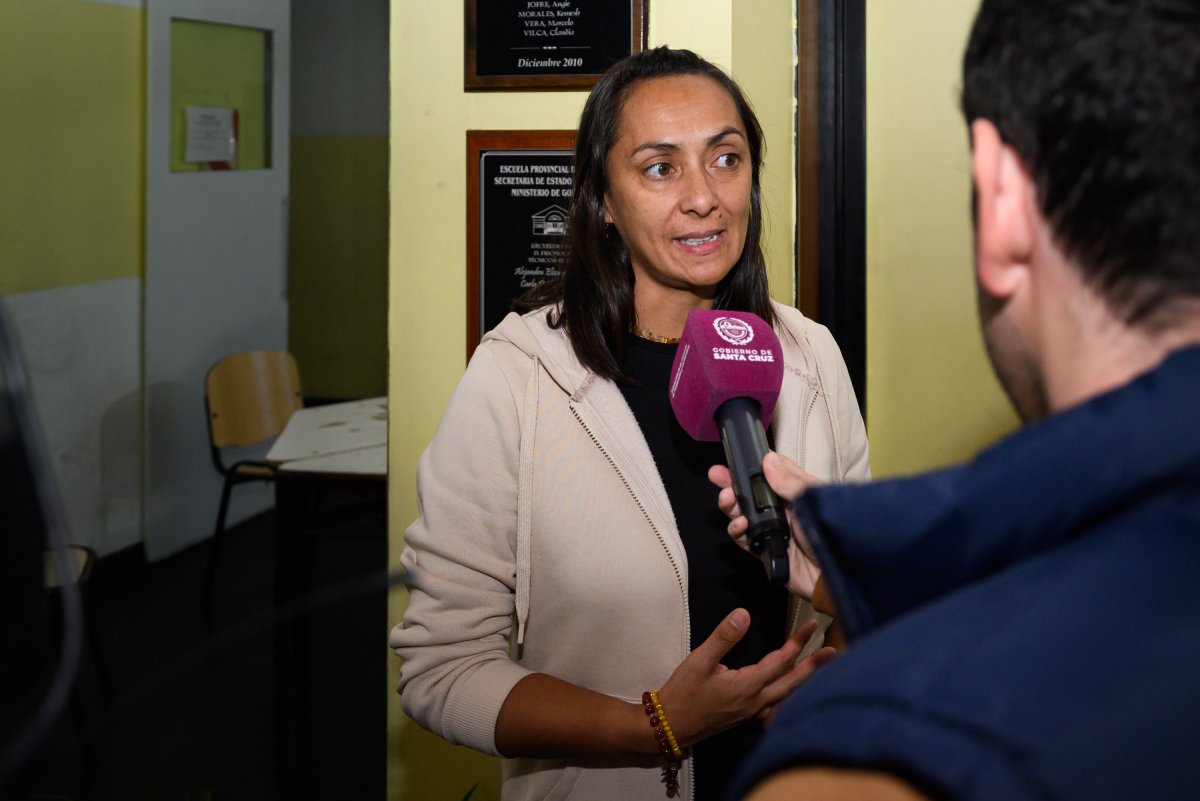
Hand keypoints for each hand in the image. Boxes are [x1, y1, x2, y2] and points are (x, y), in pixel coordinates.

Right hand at [656, 609, 834, 746]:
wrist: (670, 726)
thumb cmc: (683, 692)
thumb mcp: (699, 660)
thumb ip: (724, 637)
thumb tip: (744, 614)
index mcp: (748, 686)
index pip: (781, 661)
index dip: (798, 642)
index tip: (812, 625)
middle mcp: (756, 701)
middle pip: (793, 682)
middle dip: (814, 665)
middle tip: (833, 650)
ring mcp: (753, 712)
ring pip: (787, 696)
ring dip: (805, 681)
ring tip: (819, 669)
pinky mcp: (746, 717)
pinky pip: (777, 706)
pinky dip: (789, 696)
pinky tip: (791, 693)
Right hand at [708, 451, 823, 596]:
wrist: (834, 576)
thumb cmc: (831, 534)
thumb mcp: (811, 501)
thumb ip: (789, 482)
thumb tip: (768, 459)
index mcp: (794, 492)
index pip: (769, 473)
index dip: (750, 465)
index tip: (732, 459)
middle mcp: (781, 508)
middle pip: (749, 492)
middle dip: (731, 483)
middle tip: (717, 476)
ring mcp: (771, 529)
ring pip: (742, 513)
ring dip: (731, 505)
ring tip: (727, 499)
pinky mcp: (764, 549)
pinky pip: (743, 538)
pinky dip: (736, 530)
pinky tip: (739, 524)